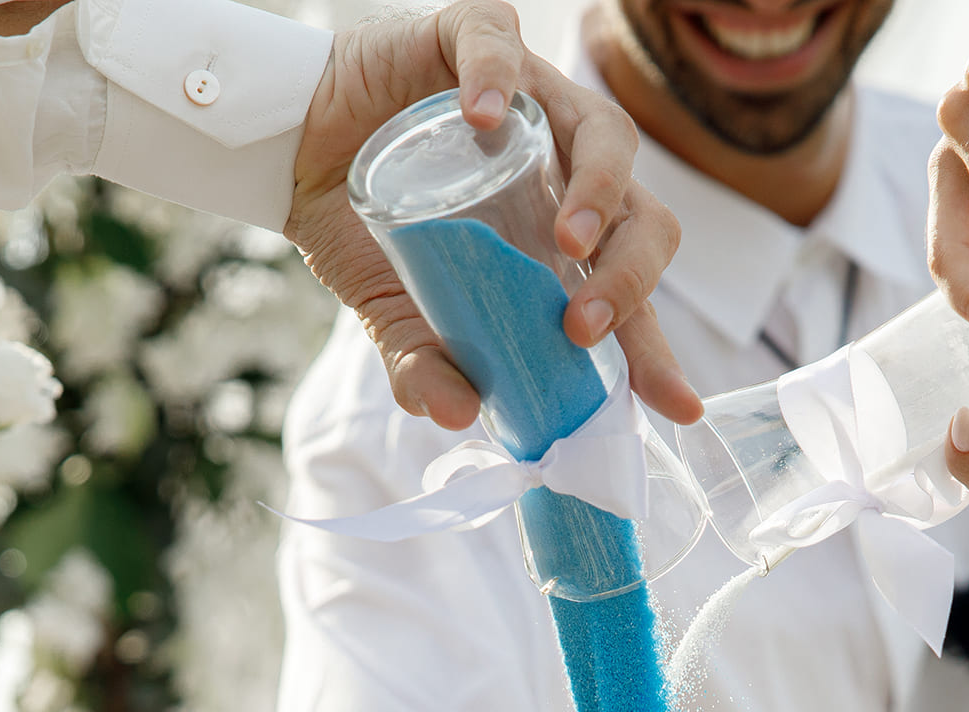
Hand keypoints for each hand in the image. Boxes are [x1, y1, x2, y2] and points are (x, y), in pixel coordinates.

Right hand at [285, 1, 701, 430]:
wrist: (290, 150)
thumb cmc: (361, 227)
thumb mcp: (390, 308)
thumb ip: (421, 359)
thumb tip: (454, 416)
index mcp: (559, 238)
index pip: (627, 291)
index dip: (654, 345)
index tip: (678, 405)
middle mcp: (563, 169)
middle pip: (641, 216)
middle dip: (632, 277)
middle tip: (585, 326)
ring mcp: (531, 102)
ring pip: (605, 132)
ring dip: (601, 189)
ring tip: (570, 242)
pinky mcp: (473, 40)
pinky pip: (502, 48)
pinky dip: (498, 79)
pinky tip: (481, 116)